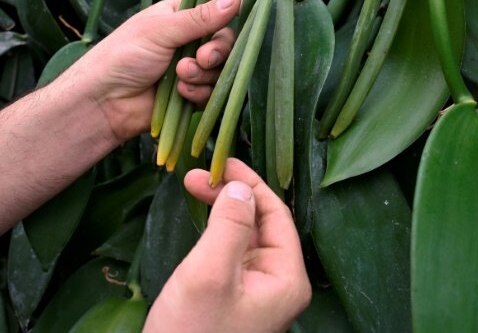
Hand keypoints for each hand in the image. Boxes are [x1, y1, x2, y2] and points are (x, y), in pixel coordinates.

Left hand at [70, 0, 241, 140]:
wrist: (104, 102)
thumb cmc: (123, 55)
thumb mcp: (162, 30)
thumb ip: (201, 17)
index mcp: (181, 14)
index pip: (215, 2)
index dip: (230, 8)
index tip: (239, 14)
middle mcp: (190, 38)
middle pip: (226, 39)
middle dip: (217, 50)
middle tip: (203, 58)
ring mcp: (192, 67)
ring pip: (221, 68)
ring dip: (204, 74)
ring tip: (180, 77)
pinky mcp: (192, 93)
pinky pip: (212, 92)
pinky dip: (199, 93)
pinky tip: (180, 93)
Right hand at [144, 159, 311, 332]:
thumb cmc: (192, 331)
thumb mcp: (210, 272)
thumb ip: (229, 224)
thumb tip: (240, 185)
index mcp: (286, 278)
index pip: (276, 214)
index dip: (249, 182)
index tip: (219, 161)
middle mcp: (277, 283)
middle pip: (261, 222)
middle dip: (231, 193)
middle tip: (196, 175)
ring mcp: (256, 292)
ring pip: (244, 235)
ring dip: (222, 208)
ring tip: (193, 186)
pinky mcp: (233, 297)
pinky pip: (231, 253)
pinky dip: (216, 230)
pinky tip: (201, 217)